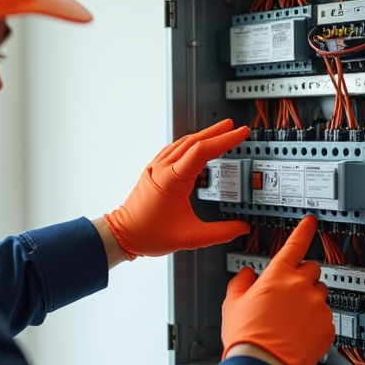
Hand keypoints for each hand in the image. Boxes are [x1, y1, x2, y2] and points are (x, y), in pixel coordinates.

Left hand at [103, 120, 250, 259]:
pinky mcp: (153, 172)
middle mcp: (162, 169)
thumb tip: (241, 228)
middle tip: (234, 127)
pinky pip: (173, 150)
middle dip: (216, 132)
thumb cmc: (149, 234)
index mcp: (172, 180)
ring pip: (182, 143)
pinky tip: (195, 146)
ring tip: (219, 132)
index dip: (224, 140)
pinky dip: (188, 144)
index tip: (239, 134)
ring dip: (202, 136)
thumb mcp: (192, 237)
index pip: (202, 151)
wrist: (123, 235)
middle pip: (193, 141)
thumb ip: (221, 233)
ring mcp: (156, 168)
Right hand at [221, 215, 332, 364]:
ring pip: (319, 294)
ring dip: (309, 301)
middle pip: (311, 269)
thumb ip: (240, 283)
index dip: (304, 229)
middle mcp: (302, 286)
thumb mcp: (232, 304)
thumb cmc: (247, 336)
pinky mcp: (327, 327)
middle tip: (287, 294)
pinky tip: (298, 334)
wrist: (263, 364)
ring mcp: (318, 306)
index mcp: (278, 275)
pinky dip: (315, 323)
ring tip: (291, 320)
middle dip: (301, 277)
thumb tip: (246, 275)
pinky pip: (325, 318)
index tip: (310, 221)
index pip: (295, 243)